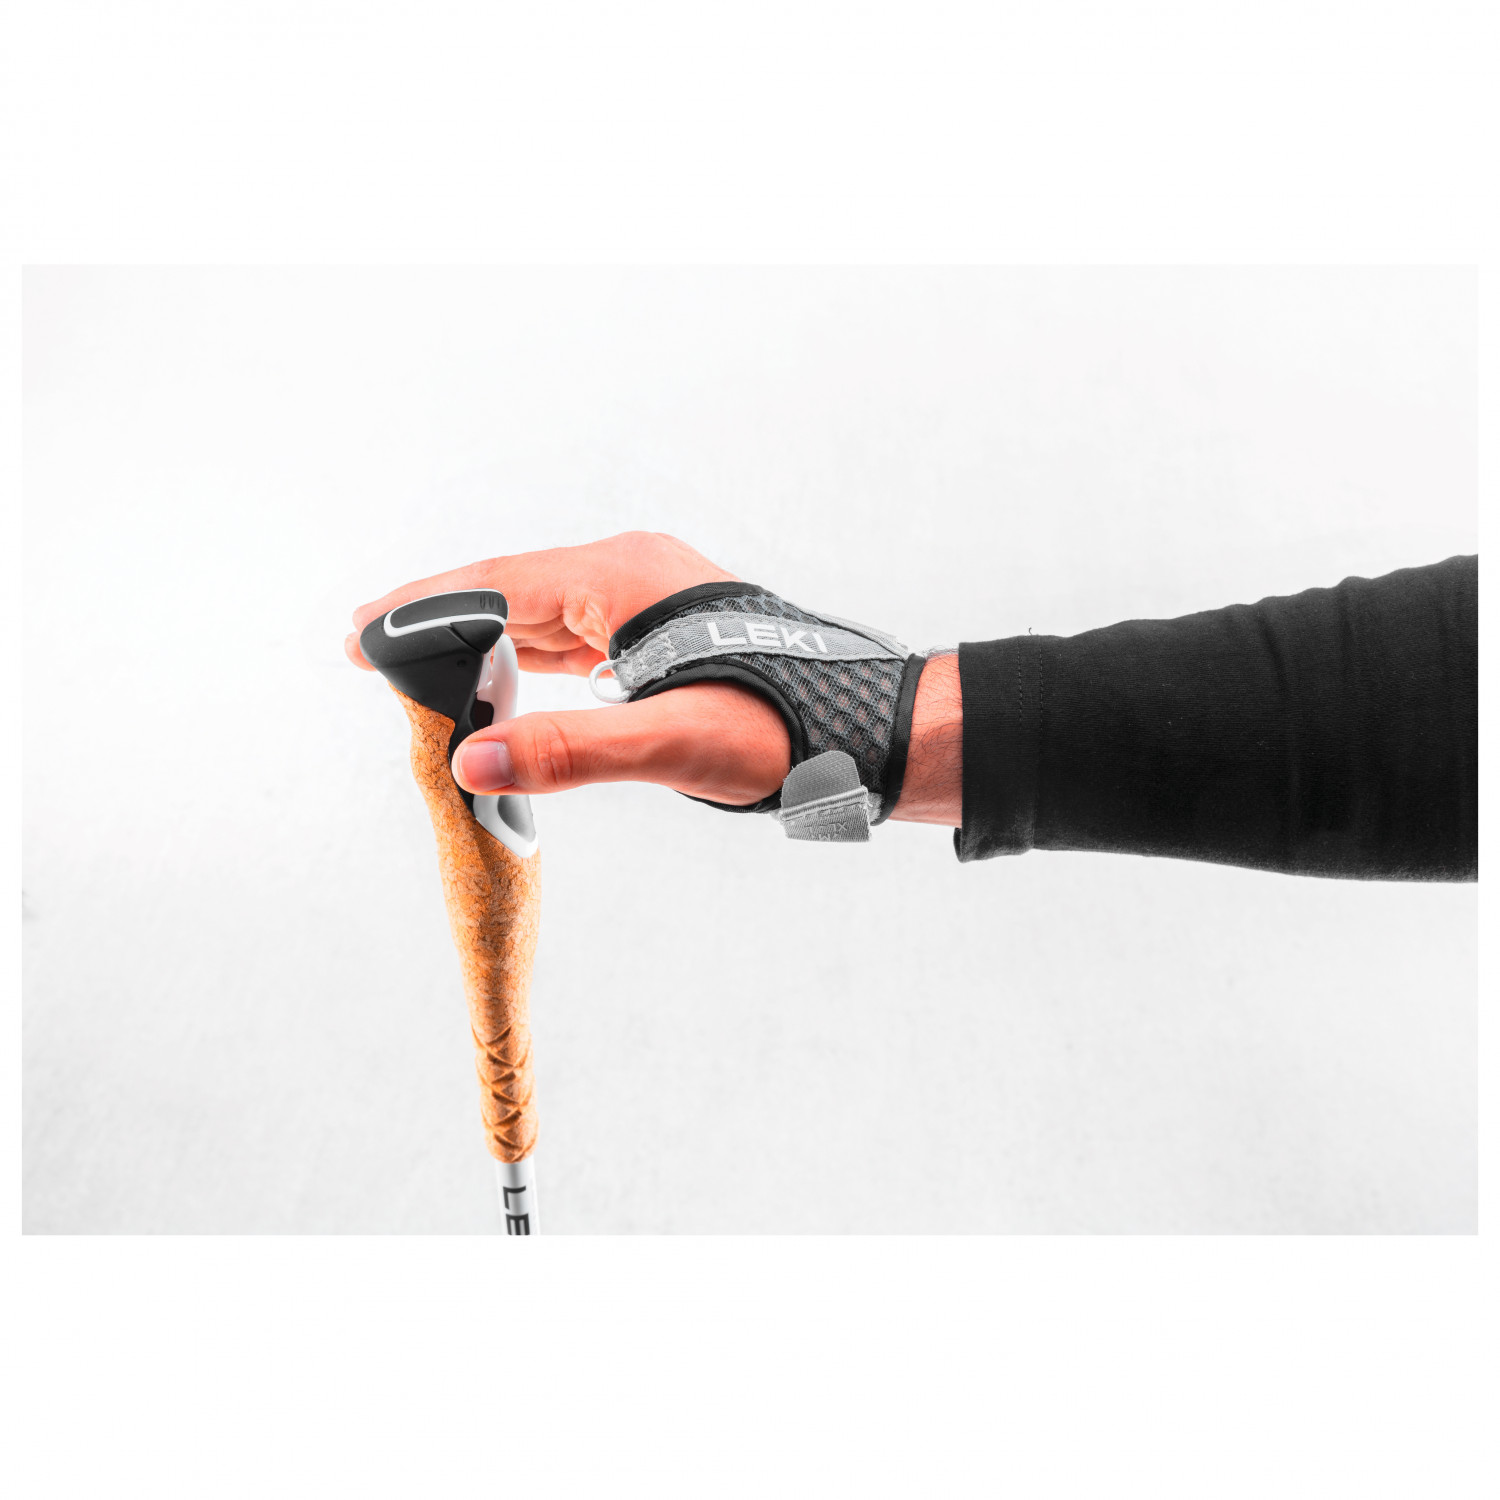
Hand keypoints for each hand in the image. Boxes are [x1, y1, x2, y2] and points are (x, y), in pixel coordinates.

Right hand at [348, 531, 791, 805]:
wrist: (869, 728)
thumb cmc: (787, 729)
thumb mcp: (674, 743)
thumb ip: (570, 751)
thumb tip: (472, 761)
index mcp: (624, 578)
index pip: (498, 586)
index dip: (424, 611)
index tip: (361, 633)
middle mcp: (631, 572)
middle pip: (512, 590)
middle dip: (440, 621)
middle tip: (367, 648)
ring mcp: (649, 597)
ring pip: (542, 611)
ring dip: (481, 639)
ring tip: (414, 663)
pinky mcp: (663, 627)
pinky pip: (575, 633)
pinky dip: (528, 656)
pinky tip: (500, 676)